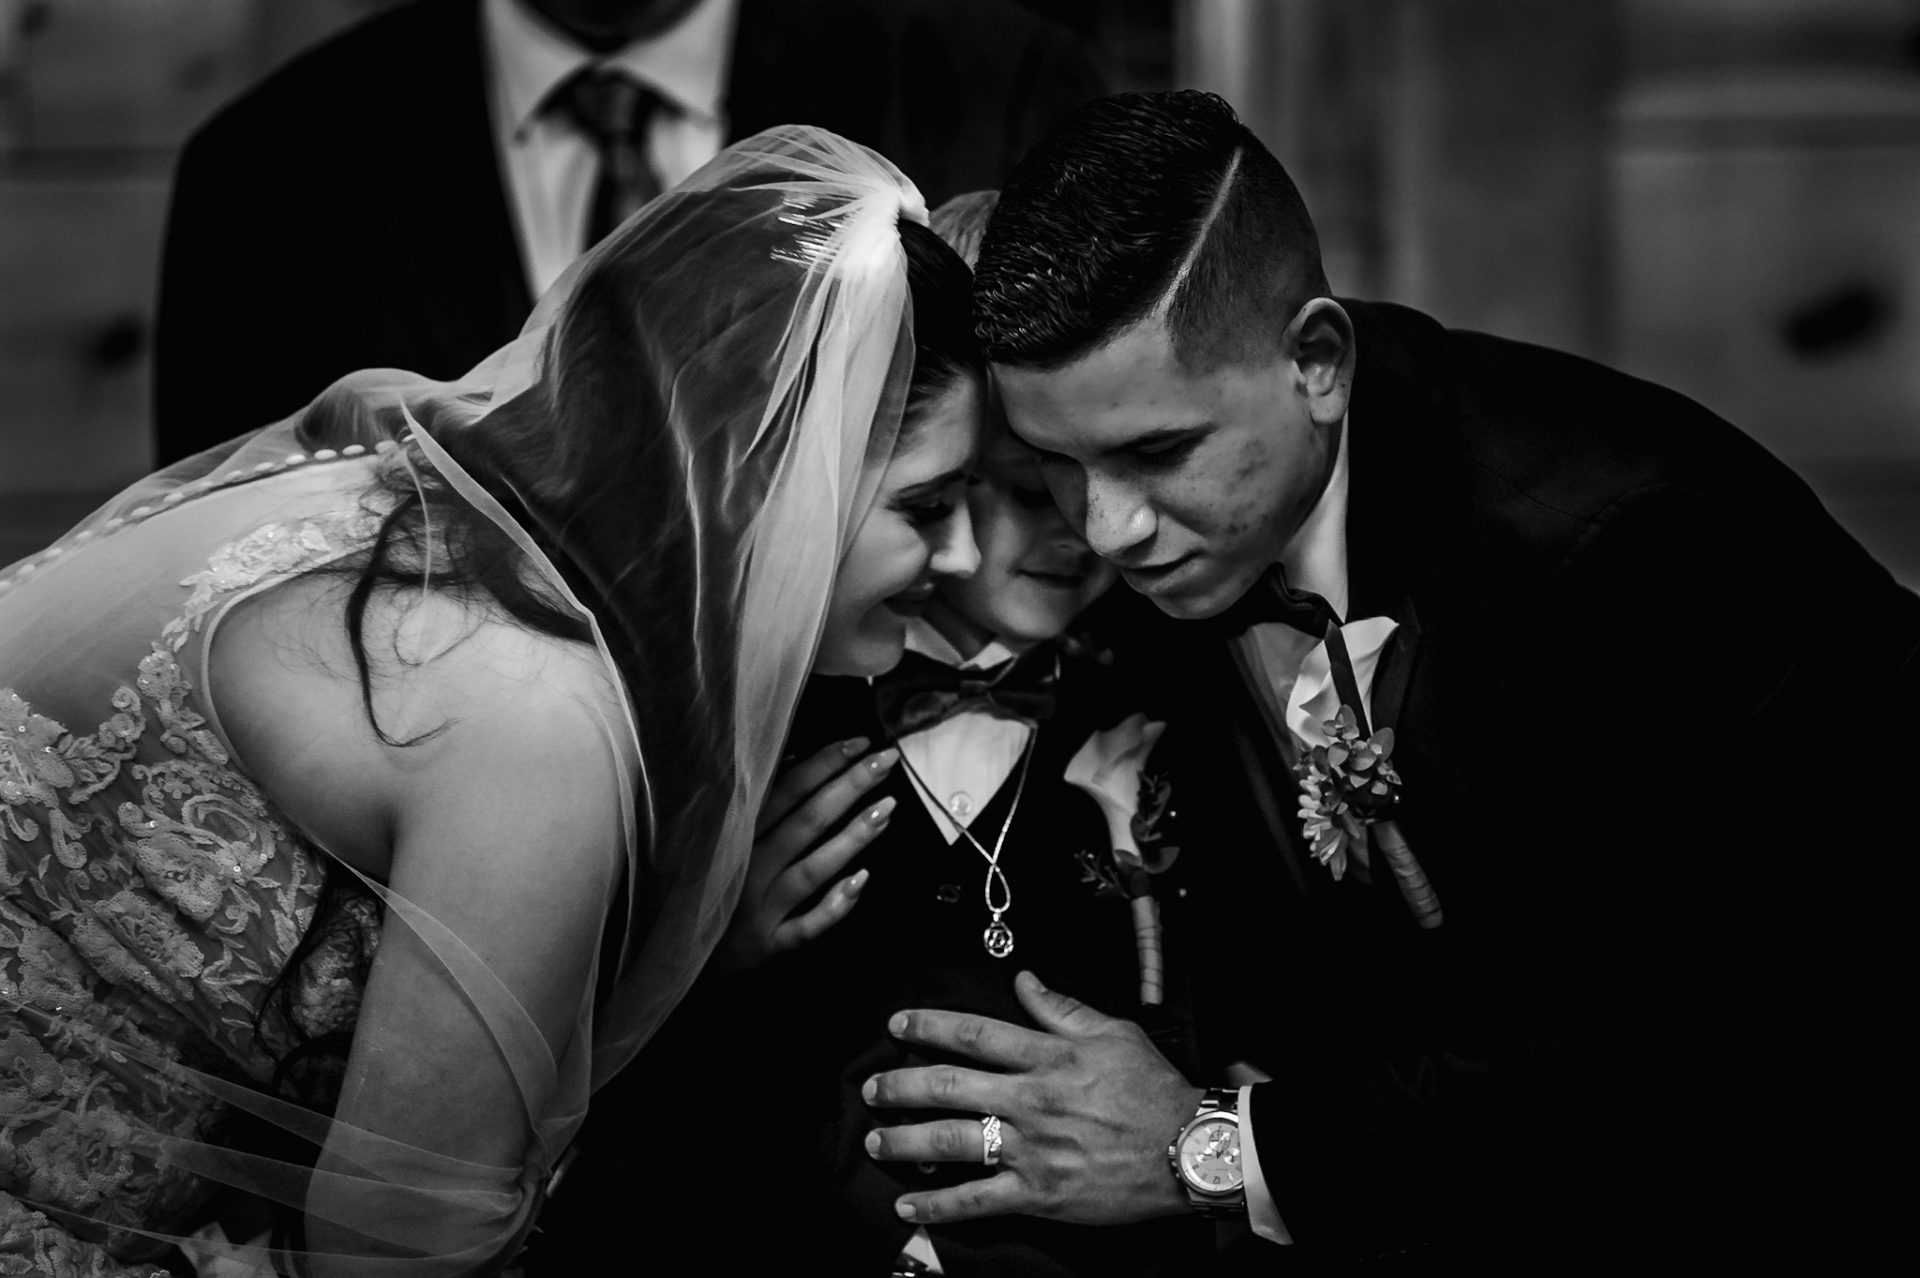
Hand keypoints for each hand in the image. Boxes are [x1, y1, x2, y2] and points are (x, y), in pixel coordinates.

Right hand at [716, 737, 899, 970]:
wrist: (666, 954)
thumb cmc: (699, 889)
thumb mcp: (713, 840)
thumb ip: (753, 804)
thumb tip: (794, 759)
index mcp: (736, 836)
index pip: (787, 790)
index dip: (824, 764)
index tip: (860, 742)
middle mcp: (747, 868)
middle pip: (806, 821)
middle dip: (849, 788)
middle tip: (886, 760)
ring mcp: (759, 908)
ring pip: (812, 869)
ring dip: (851, 837)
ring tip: (887, 808)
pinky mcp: (768, 946)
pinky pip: (806, 927)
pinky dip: (833, 906)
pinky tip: (861, 881)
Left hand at [863, 970, 1199, 1225]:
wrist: (1188, 1149)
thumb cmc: (1153, 1089)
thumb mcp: (1113, 1032)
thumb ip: (1061, 1008)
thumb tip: (1023, 979)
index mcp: (1048, 1056)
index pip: (974, 1034)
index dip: (928, 1026)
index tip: (897, 1024)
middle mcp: (1031, 1099)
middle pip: (948, 1086)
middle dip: (900, 1085)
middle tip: (870, 1088)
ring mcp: (1031, 1148)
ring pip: (952, 1141)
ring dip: (905, 1140)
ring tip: (876, 1139)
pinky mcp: (1038, 1192)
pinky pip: (977, 1199)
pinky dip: (938, 1204)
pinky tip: (908, 1203)